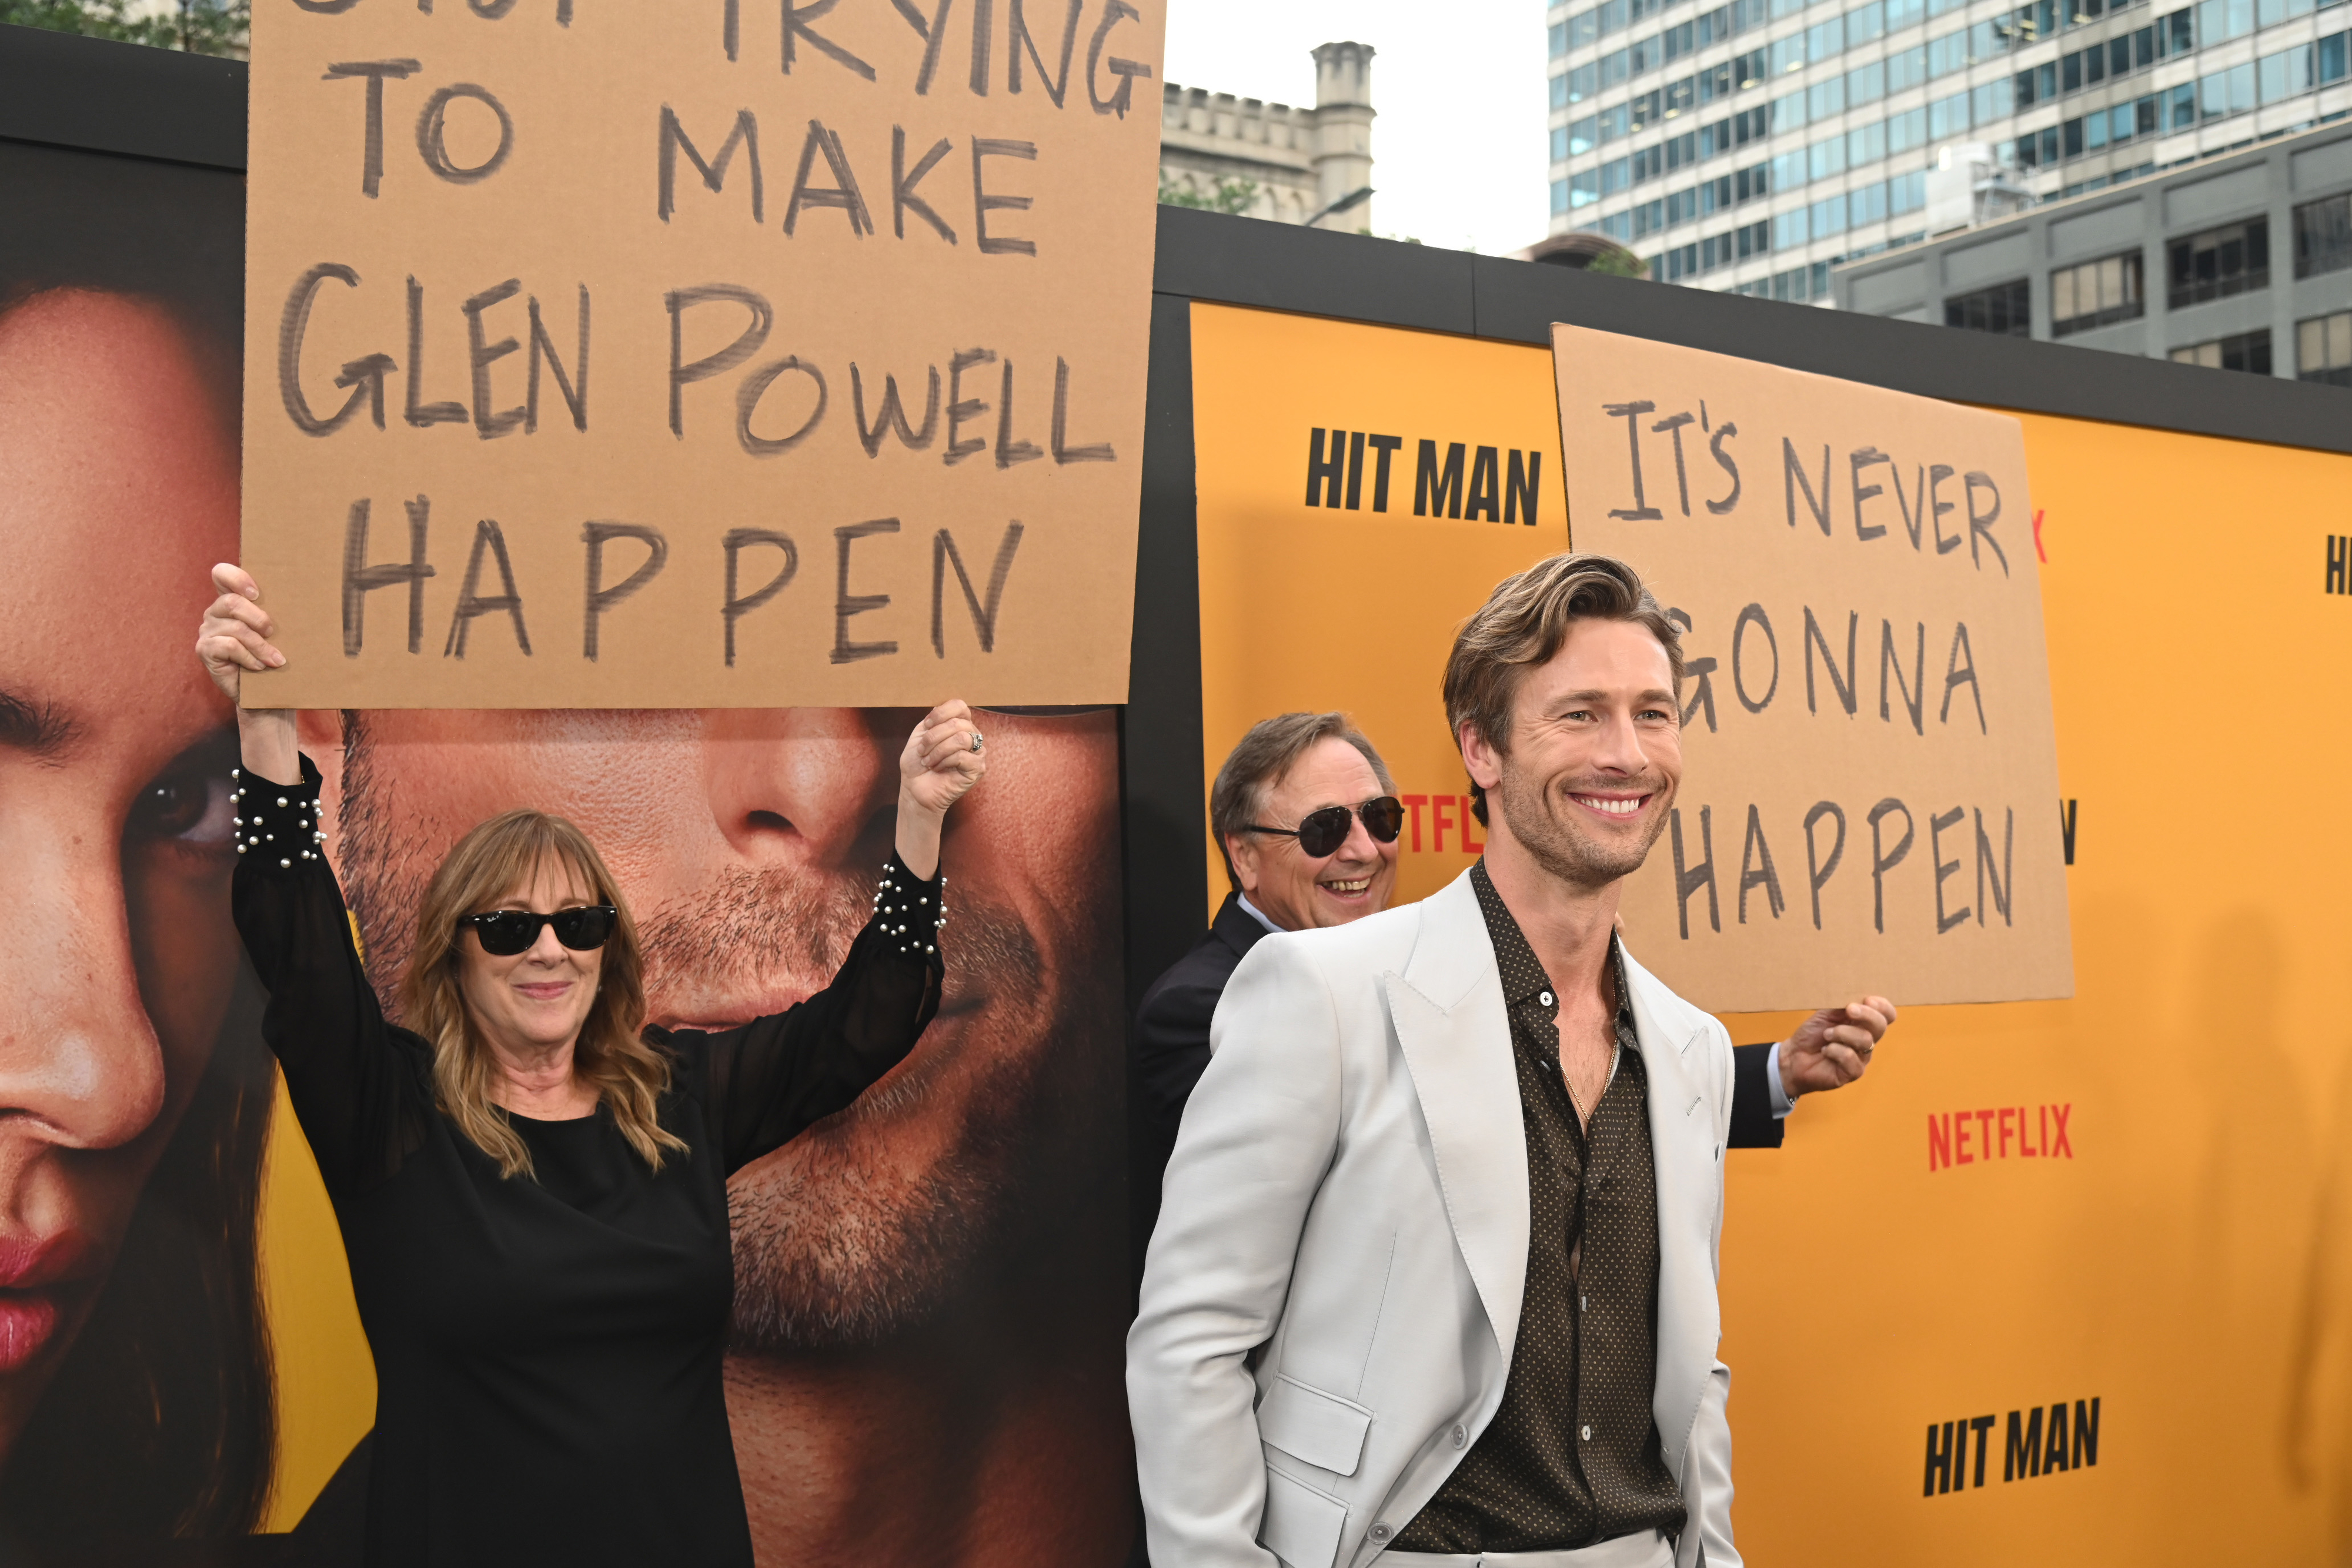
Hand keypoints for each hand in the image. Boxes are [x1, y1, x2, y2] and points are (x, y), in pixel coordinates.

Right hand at [194, 563, 299, 784]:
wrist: (268, 695)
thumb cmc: (278, 658)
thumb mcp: (282, 632)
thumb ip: (283, 611)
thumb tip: (315, 593)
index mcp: (233, 600)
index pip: (222, 573)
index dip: (237, 577)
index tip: (258, 592)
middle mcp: (216, 612)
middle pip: (231, 602)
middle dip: (259, 618)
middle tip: (273, 632)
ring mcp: (207, 630)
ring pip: (235, 627)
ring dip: (261, 645)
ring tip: (276, 659)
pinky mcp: (204, 650)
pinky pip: (228, 646)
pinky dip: (249, 657)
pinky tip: (260, 667)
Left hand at [900, 700, 985, 815]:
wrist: (915, 788)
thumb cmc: (917, 763)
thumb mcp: (920, 736)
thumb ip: (932, 721)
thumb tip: (940, 709)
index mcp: (959, 725)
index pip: (959, 706)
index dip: (940, 713)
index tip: (925, 726)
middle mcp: (971, 736)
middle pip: (958, 723)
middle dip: (933, 737)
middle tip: (922, 751)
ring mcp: (977, 753)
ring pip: (962, 738)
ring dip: (938, 750)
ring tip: (928, 762)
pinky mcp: (978, 769)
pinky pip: (962, 756)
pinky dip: (944, 762)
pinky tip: (938, 769)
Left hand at [1778, 995, 1895, 1095]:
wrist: (1794, 1057)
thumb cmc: (1812, 1034)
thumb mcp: (1826, 1014)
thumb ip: (1842, 1005)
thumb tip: (1856, 997)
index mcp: (1863, 1023)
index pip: (1886, 1015)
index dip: (1883, 1007)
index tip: (1868, 999)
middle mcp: (1866, 1040)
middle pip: (1881, 1026)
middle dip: (1866, 1014)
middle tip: (1849, 1010)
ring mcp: (1862, 1058)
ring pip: (1865, 1040)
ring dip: (1842, 1033)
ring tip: (1826, 1035)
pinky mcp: (1853, 1073)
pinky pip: (1850, 1057)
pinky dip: (1834, 1050)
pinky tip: (1825, 1050)